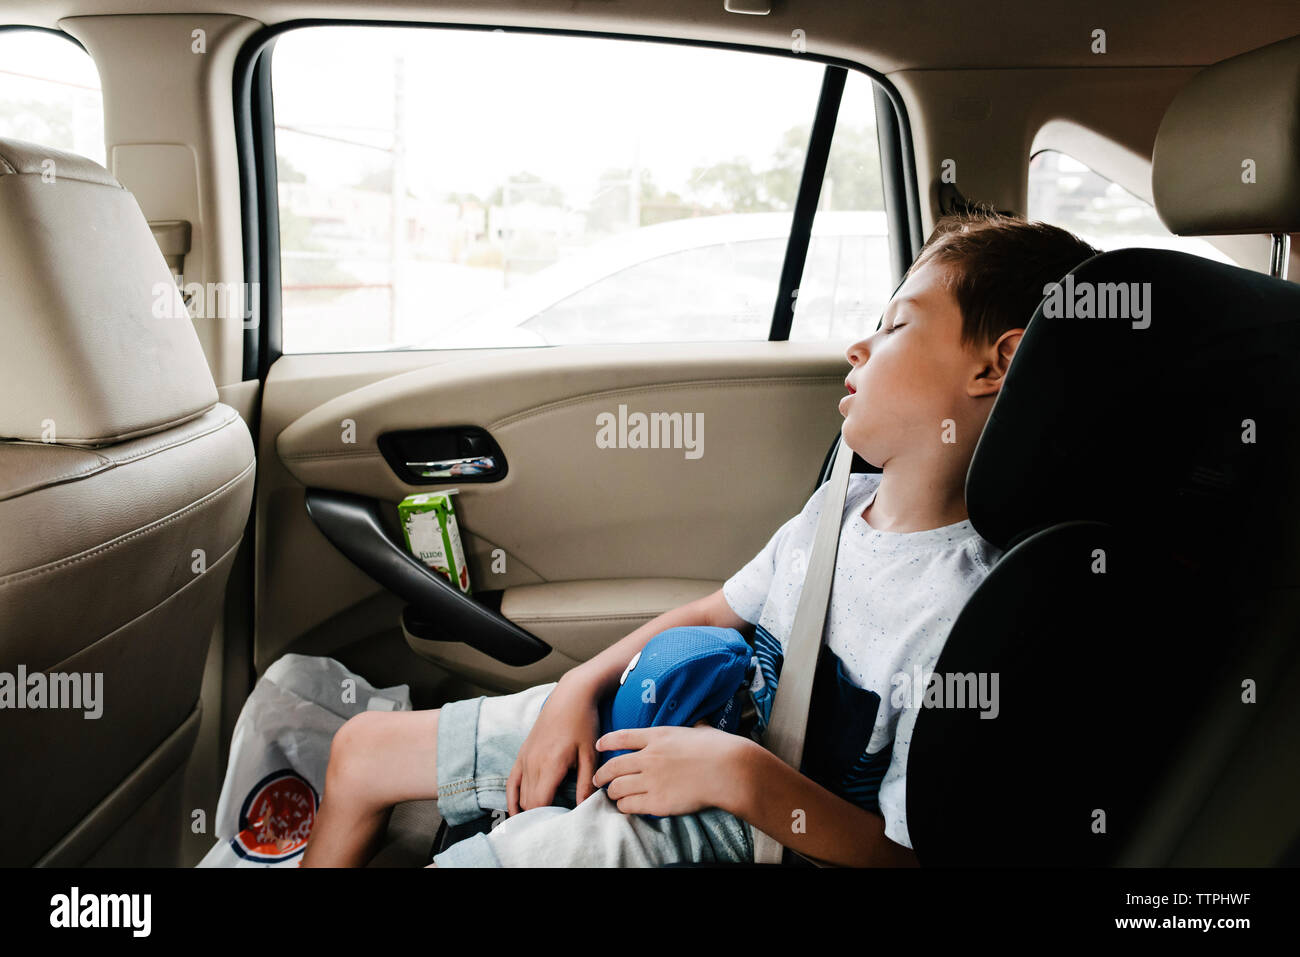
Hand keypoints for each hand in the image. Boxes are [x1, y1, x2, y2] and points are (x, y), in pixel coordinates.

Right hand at [506, 674, 602, 814]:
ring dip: (530, 810)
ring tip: (541, 824)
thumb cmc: (583, 723)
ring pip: (521, 795)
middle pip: (530, 802)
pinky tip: (516, 813)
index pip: (540, 803)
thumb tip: (584, 808)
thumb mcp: (590, 754)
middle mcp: (532, 763)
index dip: (548, 819)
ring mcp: (524, 759)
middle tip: (554, 828)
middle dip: (540, 818)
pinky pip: (511, 783)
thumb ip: (586, 783)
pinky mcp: (522, 754)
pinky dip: (512, 800)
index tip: (559, 827)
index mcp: (550, 765)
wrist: (570, 696)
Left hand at [592, 722, 753, 816]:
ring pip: (617, 788)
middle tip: (598, 779)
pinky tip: (626, 806)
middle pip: (613, 766)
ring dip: (612, 793)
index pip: (622, 737)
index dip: (606, 742)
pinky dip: (624, 806)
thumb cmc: (720, 748)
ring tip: (613, 795)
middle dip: (602, 774)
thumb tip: (700, 725)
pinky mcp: (657, 802)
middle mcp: (649, 757)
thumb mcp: (701, 730)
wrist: (728, 770)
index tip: (598, 745)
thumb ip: (693, 729)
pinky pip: (630, 805)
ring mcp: (651, 780)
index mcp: (658, 736)